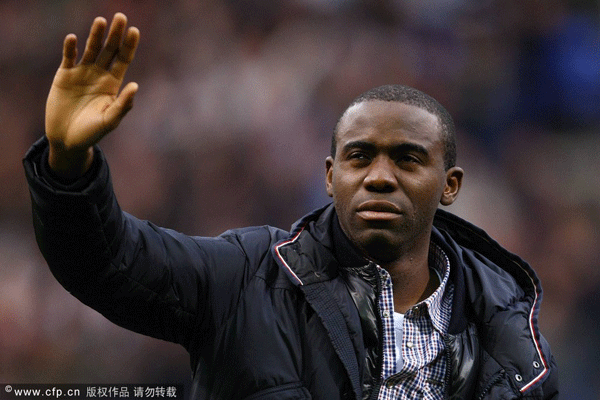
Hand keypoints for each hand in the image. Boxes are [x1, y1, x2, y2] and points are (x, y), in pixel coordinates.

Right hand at [46, 13, 139, 177]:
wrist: (67, 139)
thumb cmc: (92, 132)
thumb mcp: (110, 120)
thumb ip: (123, 104)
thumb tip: (135, 86)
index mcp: (113, 84)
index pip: (123, 59)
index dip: (129, 45)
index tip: (135, 31)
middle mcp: (99, 74)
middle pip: (109, 50)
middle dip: (115, 34)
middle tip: (120, 16)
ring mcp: (82, 73)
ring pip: (91, 49)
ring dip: (95, 35)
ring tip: (100, 21)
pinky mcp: (64, 76)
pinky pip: (68, 58)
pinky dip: (70, 48)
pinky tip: (72, 39)